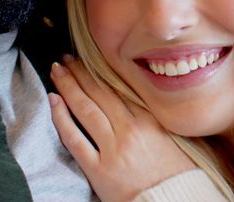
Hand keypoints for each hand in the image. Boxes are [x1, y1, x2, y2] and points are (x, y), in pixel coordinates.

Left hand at [49, 56, 196, 201]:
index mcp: (151, 119)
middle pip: (99, 92)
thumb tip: (147, 95)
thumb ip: (159, 116)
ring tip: (57, 70)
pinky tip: (53, 100)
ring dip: (69, 86)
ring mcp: (113, 149)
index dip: (101, 70)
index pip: (119, 86)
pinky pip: (74, 139)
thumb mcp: (176, 137)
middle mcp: (130, 130)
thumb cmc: (180, 175)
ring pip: (85, 109)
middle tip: (67, 58)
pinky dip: (61, 118)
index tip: (89, 57)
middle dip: (81, 72)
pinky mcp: (99, 170)